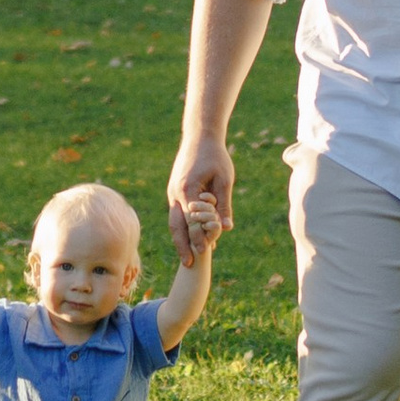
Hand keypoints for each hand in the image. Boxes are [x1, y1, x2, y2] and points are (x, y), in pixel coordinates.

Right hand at [168, 132, 232, 262]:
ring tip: (187, 255)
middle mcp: (175, 193)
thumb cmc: (215, 156)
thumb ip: (224, 205)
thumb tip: (227, 228)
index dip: (198, 238)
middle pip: (176, 226)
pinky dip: (181, 226)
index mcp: (187, 190)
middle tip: (188, 264)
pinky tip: (190, 236)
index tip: (204, 254)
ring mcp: (172, 192)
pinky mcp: (174, 189)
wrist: (199, 136)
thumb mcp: (224, 180)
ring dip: (180, 238)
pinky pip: (176, 213)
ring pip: (174, 221)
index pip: (192, 222)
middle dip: (182, 245)